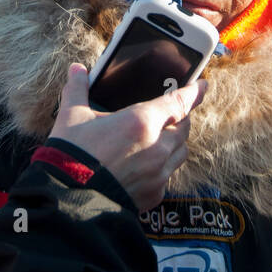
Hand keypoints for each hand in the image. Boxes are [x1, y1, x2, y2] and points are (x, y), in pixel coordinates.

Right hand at [52, 63, 202, 209]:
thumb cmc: (70, 155)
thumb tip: (76, 70)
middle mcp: (157, 147)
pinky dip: (162, 168)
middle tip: (171, 114)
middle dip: (180, 118)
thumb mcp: (71, 117)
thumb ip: (77, 89)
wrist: (69, 202)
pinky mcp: (154, 195)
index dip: (194, 92)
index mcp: (141, 121)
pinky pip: (168, 176)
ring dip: (175, 143)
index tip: (203, 86)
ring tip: (160, 139)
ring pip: (180, 152)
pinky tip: (146, 167)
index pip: (179, 102)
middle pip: (183, 128)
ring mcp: (158, 174)